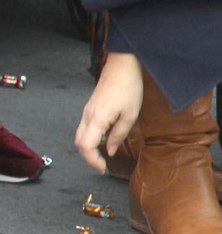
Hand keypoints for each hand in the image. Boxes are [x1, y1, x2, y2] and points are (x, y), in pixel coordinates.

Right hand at [75, 52, 143, 170]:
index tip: (102, 167)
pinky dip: (91, 137)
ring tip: (103, 154)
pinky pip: (85, 127)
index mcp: (96, 119)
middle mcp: (87, 116)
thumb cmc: (128, 87)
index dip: (91, 160)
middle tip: (102, 164)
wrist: (122, 66)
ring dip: (89, 147)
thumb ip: (119, 135)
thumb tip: (109, 150)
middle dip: (88, 157)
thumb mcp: (130, 114)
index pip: (85, 146)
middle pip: (78, 143)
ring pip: (80, 135)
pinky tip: (104, 139)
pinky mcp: (90, 107)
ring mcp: (87, 111)